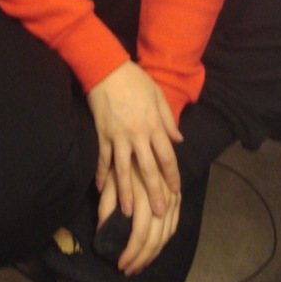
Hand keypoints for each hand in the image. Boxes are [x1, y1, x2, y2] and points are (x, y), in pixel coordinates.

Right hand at [87, 61, 181, 219]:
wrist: (106, 69)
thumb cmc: (135, 80)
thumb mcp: (158, 96)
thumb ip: (168, 119)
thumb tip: (179, 139)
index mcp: (154, 125)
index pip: (167, 156)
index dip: (172, 175)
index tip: (175, 190)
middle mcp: (138, 134)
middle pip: (148, 168)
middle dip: (154, 192)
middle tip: (159, 211)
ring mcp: (118, 136)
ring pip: (124, 170)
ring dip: (127, 192)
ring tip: (128, 212)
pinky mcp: (102, 134)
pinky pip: (103, 159)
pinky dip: (102, 174)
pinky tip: (102, 189)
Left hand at [97, 164, 180, 274]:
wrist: (143, 138)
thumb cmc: (122, 160)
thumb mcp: (110, 182)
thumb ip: (106, 207)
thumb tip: (101, 235)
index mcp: (143, 195)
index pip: (140, 233)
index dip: (131, 252)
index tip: (120, 264)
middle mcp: (162, 199)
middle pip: (155, 238)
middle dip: (141, 258)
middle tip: (129, 270)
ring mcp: (172, 199)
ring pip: (166, 235)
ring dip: (153, 254)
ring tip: (140, 265)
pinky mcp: (177, 197)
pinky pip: (174, 225)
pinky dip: (164, 241)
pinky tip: (154, 249)